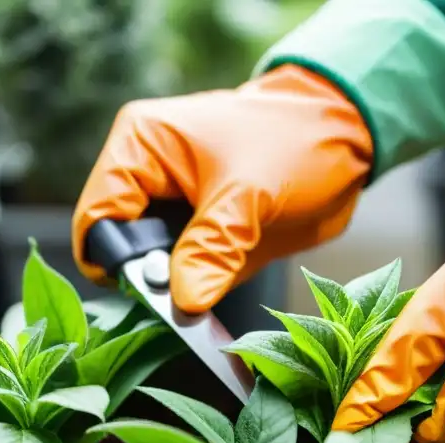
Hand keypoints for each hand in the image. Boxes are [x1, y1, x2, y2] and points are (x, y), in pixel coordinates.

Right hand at [72, 65, 371, 312]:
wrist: (346, 139)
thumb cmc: (295, 141)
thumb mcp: (251, 195)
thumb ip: (212, 249)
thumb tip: (184, 301)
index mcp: (140, 146)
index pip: (98, 215)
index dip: (115, 259)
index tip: (152, 290)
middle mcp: (147, 177)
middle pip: (120, 246)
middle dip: (151, 278)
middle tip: (190, 291)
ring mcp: (174, 209)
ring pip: (153, 268)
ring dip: (180, 288)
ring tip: (216, 282)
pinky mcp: (201, 234)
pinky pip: (188, 275)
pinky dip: (203, 289)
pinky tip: (227, 283)